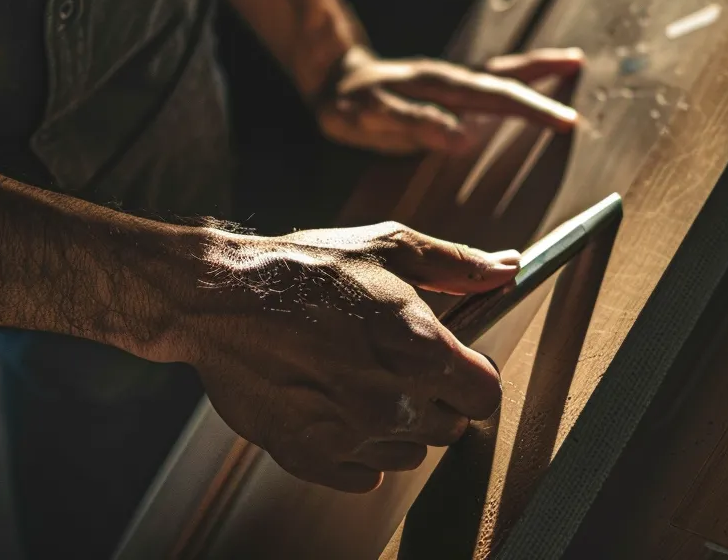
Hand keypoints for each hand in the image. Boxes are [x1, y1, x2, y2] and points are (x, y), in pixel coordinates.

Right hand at [135, 222, 517, 492]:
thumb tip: (507, 270)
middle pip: (450, 428)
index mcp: (420, 348)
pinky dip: (357, 453)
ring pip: (409, 455)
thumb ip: (457, 267)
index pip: (485, 394)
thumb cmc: (303, 269)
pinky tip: (336, 410)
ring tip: (360, 384)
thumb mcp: (389, 248)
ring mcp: (351, 434)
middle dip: (435, 401)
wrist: (220, 297)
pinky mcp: (311, 456)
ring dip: (397, 428)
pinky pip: (364, 478)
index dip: (472, 377)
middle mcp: (391, 399)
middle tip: (395, 367)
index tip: (455, 365)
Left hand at [314, 47, 584, 154]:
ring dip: (535, 67)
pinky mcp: (445, 85)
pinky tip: (526, 83)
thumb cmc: (349, 104)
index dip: (531, 109)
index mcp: (439, 86)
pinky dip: (514, 76)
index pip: (495, 97)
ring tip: (570, 62)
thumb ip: (414, 124)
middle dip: (543, 74)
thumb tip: (461, 138)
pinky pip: (488, 78)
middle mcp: (450, 76)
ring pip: (500, 70)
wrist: (330, 79)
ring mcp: (449, 78)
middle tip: (580, 68)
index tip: (564, 121)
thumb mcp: (371, 118)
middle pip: (505, 74)